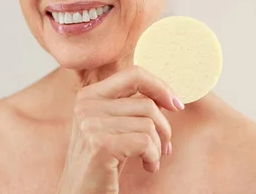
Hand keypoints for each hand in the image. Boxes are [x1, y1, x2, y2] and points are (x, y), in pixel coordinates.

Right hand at [56, 65, 184, 193]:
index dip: (160, 86)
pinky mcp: (100, 144)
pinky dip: (153, 157)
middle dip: (164, 128)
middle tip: (164, 147)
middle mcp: (86, 105)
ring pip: (149, 124)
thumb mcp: (111, 127)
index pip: (134, 74)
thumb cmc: (100, 162)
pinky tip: (147, 166)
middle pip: (146, 104)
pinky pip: (145, 142)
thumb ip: (130, 106)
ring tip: (150, 159)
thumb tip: (166, 95)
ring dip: (157, 146)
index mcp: (88, 95)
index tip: (175, 104)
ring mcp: (91, 124)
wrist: (80, 192)